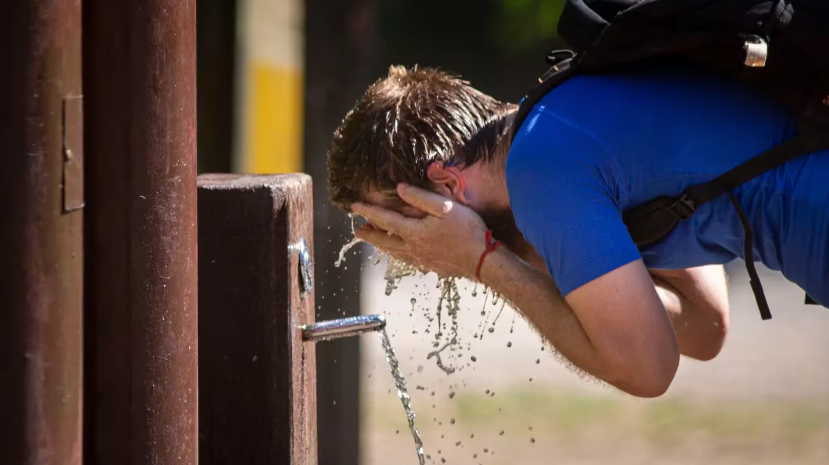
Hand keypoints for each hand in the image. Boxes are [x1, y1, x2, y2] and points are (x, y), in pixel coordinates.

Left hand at [351, 183, 488, 279]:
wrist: (482, 260)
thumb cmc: (466, 231)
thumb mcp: (445, 208)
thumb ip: (420, 198)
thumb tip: (399, 189)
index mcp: (413, 232)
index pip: (385, 220)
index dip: (369, 212)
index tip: (355, 206)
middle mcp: (413, 248)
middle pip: (385, 241)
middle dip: (370, 235)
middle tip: (357, 231)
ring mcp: (421, 260)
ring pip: (395, 253)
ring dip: (382, 245)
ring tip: (375, 241)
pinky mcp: (432, 267)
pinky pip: (408, 260)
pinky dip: (398, 254)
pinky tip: (402, 254)